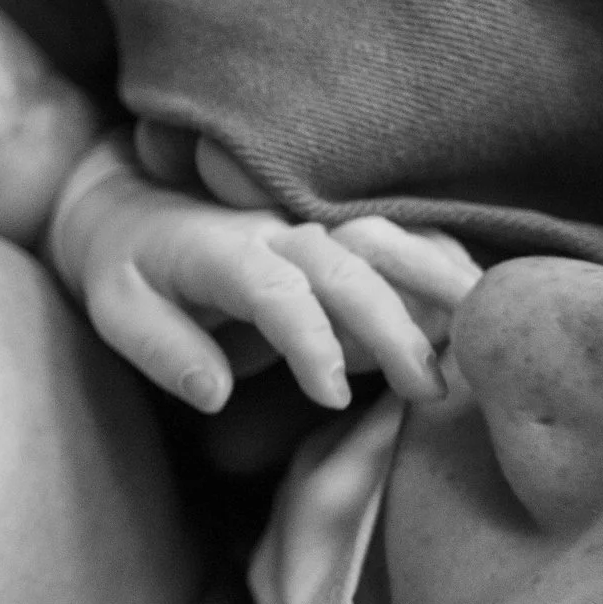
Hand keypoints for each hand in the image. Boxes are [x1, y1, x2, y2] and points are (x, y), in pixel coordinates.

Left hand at [46, 133, 481, 411]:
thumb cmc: (125, 270)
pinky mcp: (333, 236)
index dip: (309, 340)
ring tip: (484, 334)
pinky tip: (479, 303)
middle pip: (349, 266)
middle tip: (433, 389)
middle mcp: (276, 232)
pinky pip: (396, 241)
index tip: (333, 393)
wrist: (130, 209)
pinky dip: (439, 265)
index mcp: (222, 252)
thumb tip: (215, 395)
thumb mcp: (118, 310)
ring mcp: (311, 228)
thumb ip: (163, 349)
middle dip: (396, 323)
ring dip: (437, 281)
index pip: (275, 292)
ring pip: (386, 242)